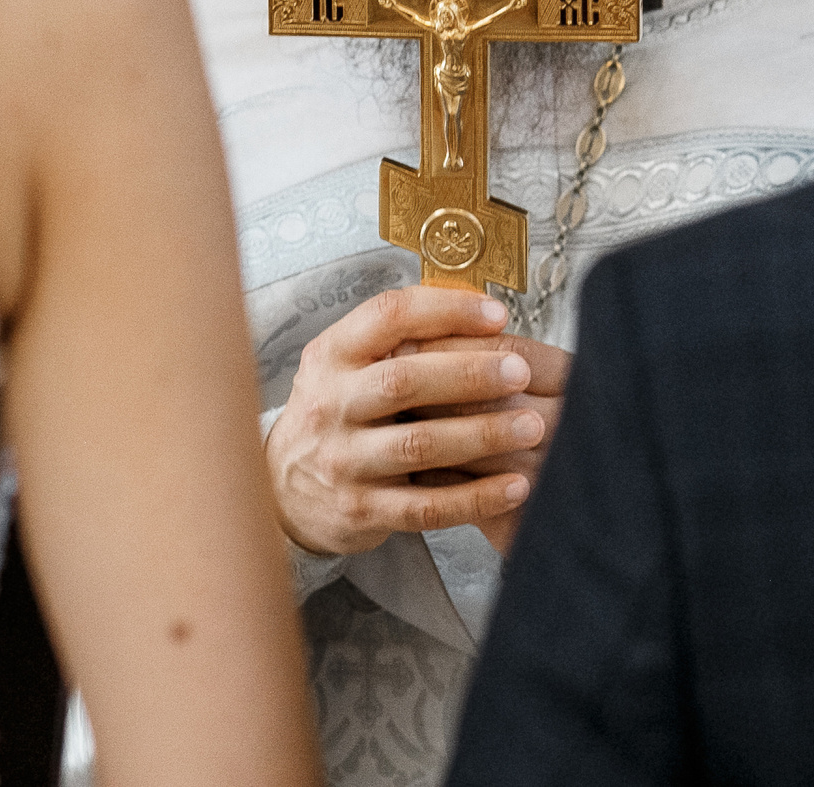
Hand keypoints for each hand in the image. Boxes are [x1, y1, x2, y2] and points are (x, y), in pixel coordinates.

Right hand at [264, 288, 547, 557]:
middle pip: (403, 381)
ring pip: (418, 446)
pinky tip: (515, 486)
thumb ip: (397, 338)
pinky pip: (425, 507)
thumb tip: (478, 304)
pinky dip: (475, 498)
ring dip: (481, 434)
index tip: (496, 314)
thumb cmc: (335, 413)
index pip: (387, 316)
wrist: (282, 488)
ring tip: (531, 425)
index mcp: (331, 355)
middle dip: (469, 374)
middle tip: (520, 371)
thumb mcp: (345, 364)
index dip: (445, 310)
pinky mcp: (359, 511)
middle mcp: (331, 404)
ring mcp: (342, 461)